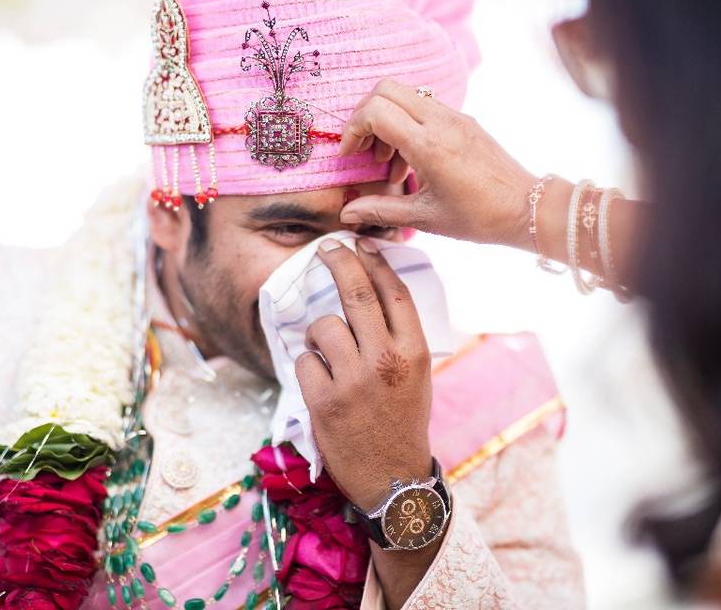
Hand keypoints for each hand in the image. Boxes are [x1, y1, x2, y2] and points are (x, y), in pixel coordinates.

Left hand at [295, 237, 432, 510]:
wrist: (392, 478)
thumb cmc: (403, 421)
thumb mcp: (416, 375)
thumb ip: (397, 336)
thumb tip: (371, 291)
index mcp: (414, 352)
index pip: (394, 292)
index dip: (376, 261)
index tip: (362, 242)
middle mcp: (385, 360)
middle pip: (357, 294)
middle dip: (339, 261)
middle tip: (327, 248)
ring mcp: (352, 380)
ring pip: (323, 326)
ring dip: (318, 332)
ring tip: (326, 351)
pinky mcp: (323, 401)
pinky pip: (303, 360)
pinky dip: (307, 365)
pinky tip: (320, 382)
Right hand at [338, 78, 538, 248]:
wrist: (527, 208)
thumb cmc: (479, 217)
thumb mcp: (424, 217)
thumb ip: (380, 210)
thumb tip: (347, 214)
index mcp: (429, 146)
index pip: (376, 111)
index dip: (353, 128)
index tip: (350, 155)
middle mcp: (442, 122)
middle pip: (386, 89)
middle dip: (365, 115)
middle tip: (363, 149)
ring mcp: (455, 117)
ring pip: (405, 95)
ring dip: (386, 120)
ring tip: (388, 162)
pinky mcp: (463, 121)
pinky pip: (424, 107)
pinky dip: (406, 125)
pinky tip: (410, 161)